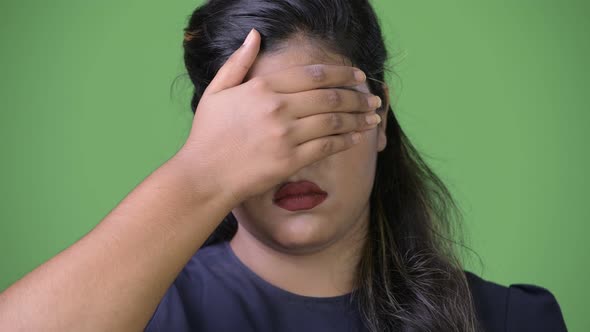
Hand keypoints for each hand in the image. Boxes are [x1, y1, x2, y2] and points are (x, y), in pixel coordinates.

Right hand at [178, 29, 381, 204]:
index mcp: (263, 87)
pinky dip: (346, 141)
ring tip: (373, 117)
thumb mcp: (217, 91)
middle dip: (357, 96)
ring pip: (333, 121)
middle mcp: (277, 108)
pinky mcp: (290, 160)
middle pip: (329, 96)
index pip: (313, 74)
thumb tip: (255, 35)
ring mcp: (285, 135)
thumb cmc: (208, 134)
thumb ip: (238, 62)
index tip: (357, 75)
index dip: (341, 73)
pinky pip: (326, 147)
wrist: (204, 175)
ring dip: (358, 118)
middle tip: (372, 99)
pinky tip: (356, 138)